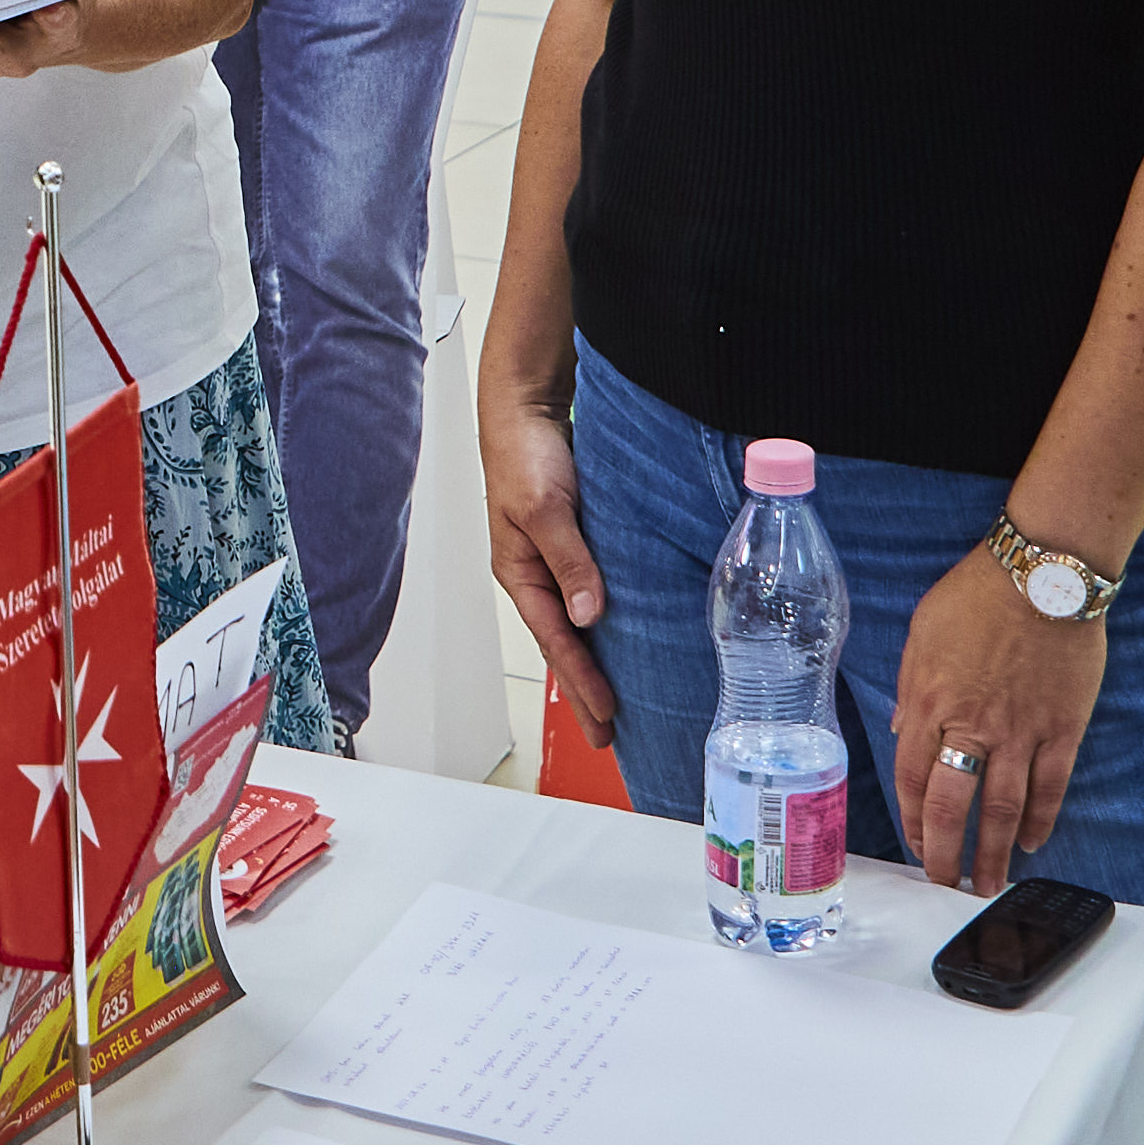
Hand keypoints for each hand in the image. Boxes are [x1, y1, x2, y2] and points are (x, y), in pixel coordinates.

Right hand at [482, 392, 613, 742]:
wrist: (526, 409)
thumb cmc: (524, 453)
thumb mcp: (545, 508)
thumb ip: (569, 561)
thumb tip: (588, 616)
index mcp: (518, 573)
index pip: (556, 641)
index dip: (582, 681)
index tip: (608, 716)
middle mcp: (536, 574)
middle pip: (563, 645)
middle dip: (584, 691)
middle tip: (609, 736)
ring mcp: (556, 561)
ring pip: (577, 624)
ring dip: (596, 662)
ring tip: (617, 702)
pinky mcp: (577, 544)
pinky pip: (591, 595)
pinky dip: (606, 624)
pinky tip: (624, 637)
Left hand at [883, 539, 1109, 894]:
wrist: (1043, 575)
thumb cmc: (977, 595)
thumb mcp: (921, 635)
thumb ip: (912, 688)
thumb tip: (905, 728)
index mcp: (929, 703)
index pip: (910, 779)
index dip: (912, 819)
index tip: (916, 842)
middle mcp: (971, 726)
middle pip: (952, 806)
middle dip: (946, 854)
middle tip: (945, 884)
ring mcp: (1020, 732)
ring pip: (1002, 810)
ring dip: (993, 853)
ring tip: (988, 884)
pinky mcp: (1062, 729)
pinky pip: (1049, 788)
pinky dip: (1040, 820)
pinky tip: (1031, 842)